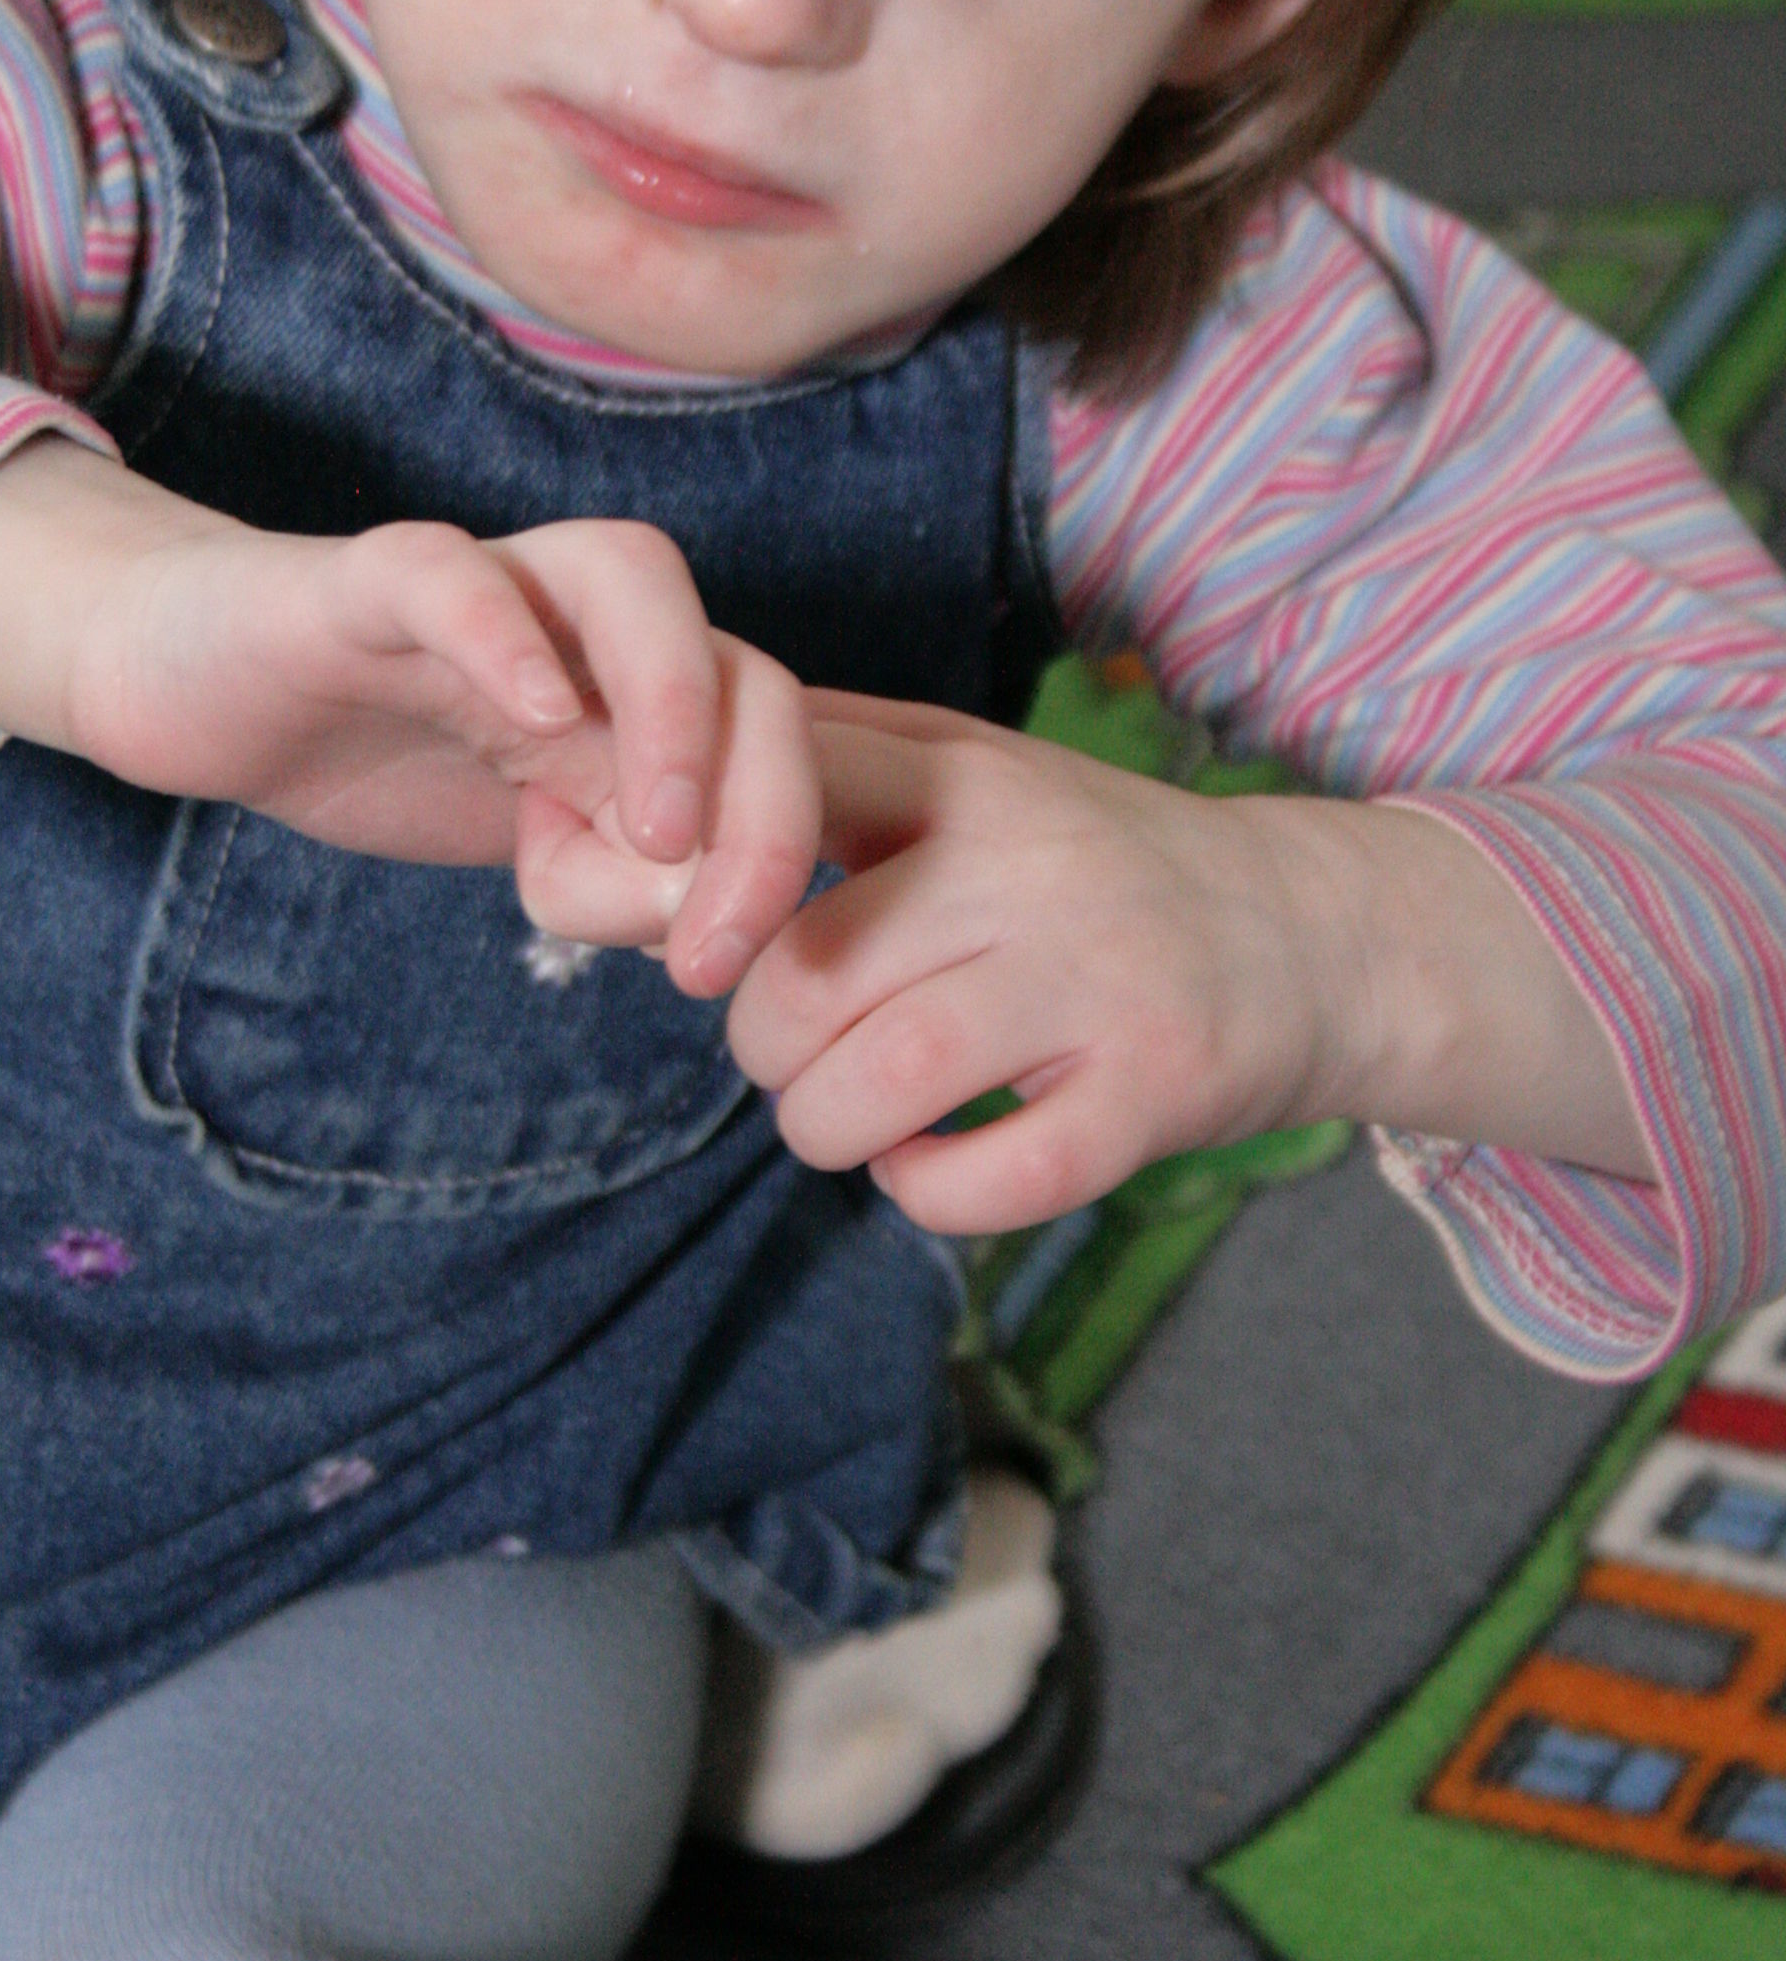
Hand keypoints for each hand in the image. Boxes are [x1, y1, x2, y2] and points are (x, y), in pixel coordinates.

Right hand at [0, 443, 823, 999]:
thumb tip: (688, 911)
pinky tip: (533, 708)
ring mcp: (487, 591)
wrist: (197, 689)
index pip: (772, 748)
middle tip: (704, 933)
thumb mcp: (523, 855)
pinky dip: (501, 629)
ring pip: (631, 576)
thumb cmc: (378, 758)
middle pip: (741, 664)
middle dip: (763, 804)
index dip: (780, 854)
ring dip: (676, 703)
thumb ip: (617, 883)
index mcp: (639, 696)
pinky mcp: (363, 583)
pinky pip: (449, 572)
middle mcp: (587, 627)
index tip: (719, 969)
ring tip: (661, 825)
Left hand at [725, 694, 1655, 1230]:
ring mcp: (1095, 982)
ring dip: (821, 1125)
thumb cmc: (1091, 864)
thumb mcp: (975, 772)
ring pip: (881, 1078)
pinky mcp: (1151, 1093)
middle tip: (788, 1053)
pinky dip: (923, 1190)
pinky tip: (925, 1163)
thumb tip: (648, 803)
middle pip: (806, 972)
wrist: (1312, 934)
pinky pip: (990, 1177)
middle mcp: (1028, 868)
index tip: (700, 935)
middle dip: (760, 1043)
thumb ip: (833, 769)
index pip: (783, 789)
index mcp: (964, 775)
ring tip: (841, 1116)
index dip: (700, 877)